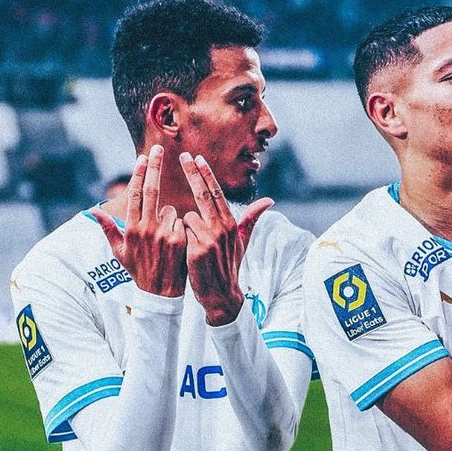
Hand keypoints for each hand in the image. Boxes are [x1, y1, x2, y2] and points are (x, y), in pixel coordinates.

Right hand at [91, 145, 186, 296]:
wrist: (159, 292)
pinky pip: (181, 223)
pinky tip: (176, 244)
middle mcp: (145, 229)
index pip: (134, 194)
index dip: (139, 173)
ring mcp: (163, 235)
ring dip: (169, 217)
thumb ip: (108, 228)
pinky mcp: (179, 241)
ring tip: (165, 239)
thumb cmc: (138, 270)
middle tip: (159, 148)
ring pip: (170, 210)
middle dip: (155, 167)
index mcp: (130, 228)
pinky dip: (180, 228)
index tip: (143, 157)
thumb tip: (94, 210)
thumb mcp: (119, 252)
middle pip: (151, 190)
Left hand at [179, 152, 272, 325]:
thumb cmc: (229, 266)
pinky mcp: (196, 250)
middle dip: (192, 173)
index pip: (217, 192)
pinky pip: (182, 232)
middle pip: (203, 194)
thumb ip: (251, 218)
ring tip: (193, 245)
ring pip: (188, 217)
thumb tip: (270, 200)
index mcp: (231, 224)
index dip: (206, 174)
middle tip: (183, 155)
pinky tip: (187, 251)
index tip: (196, 158)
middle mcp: (222, 229)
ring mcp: (209, 239)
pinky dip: (181, 238)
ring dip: (186, 227)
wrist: (221, 295)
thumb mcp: (242, 241)